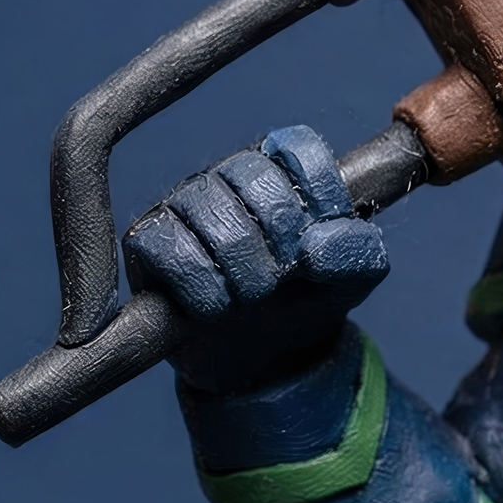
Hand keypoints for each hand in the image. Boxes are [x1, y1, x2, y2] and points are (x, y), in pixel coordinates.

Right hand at [123, 125, 387, 392]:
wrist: (261, 355)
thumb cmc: (306, 298)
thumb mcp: (352, 277)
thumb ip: (356, 251)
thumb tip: (315, 245)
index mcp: (284, 168)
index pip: (298, 147)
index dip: (317, 195)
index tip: (319, 242)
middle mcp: (230, 174)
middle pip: (254, 176)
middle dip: (279, 241)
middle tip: (283, 277)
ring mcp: (183, 203)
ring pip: (210, 210)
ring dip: (242, 269)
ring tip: (251, 296)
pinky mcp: (146, 239)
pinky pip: (163, 244)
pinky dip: (199, 284)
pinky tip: (215, 305)